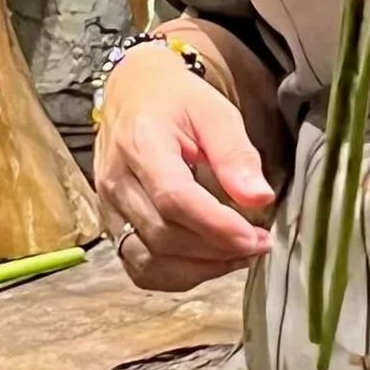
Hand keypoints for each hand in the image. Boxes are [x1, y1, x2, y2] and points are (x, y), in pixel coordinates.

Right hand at [94, 40, 279, 289]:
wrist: (133, 94)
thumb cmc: (176, 101)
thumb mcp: (215, 112)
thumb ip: (236, 155)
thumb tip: (260, 199)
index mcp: (141, 144)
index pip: (174, 198)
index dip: (217, 225)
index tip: (256, 236)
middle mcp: (117, 180)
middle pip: (163, 234)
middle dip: (217, 249)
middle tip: (259, 244)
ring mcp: (109, 207)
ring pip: (149, 259)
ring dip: (200, 268)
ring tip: (239, 255)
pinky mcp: (111, 225)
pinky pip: (139, 267)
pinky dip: (176, 274)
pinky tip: (208, 262)